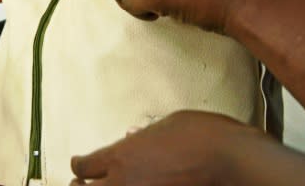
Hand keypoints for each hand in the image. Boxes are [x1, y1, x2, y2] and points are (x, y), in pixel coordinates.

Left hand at [70, 110, 259, 184]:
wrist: (227, 159)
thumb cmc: (200, 135)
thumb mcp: (167, 124)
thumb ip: (145, 134)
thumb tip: (133, 134)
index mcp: (120, 156)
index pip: (83, 167)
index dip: (79, 166)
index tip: (79, 165)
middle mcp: (122, 183)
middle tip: (77, 185)